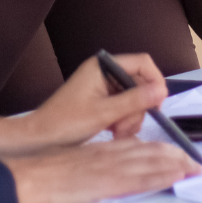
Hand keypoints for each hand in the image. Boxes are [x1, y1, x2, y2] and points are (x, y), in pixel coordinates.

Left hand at [0, 54, 166, 157]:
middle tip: (126, 127)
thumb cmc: (65, 123)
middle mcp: (104, 73)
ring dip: (130, 119)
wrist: (39, 139)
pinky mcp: (102, 102)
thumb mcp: (104, 113)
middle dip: (138, 108)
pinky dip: (123, 122)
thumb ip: (134, 100)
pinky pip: (124, 108)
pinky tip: (114, 133)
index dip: (155, 80)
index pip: (142, 63)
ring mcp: (103, 88)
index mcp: (102, 66)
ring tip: (116, 133)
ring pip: (134, 100)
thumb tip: (162, 90)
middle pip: (139, 84)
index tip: (158, 104)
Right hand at [3, 139, 200, 202]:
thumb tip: (103, 170)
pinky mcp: (107, 182)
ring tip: (194, 167)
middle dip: (176, 156)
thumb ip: (94, 164)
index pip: (139, 145)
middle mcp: (109, 154)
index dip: (161, 149)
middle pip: (150, 150)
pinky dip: (161, 175)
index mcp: (102, 150)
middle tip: (195, 161)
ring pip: (151, 161)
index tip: (176, 154)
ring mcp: (109, 167)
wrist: (28, 176)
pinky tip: (175, 176)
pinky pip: (141, 178)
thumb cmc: (44, 173)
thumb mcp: (75, 164)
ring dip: (176, 164)